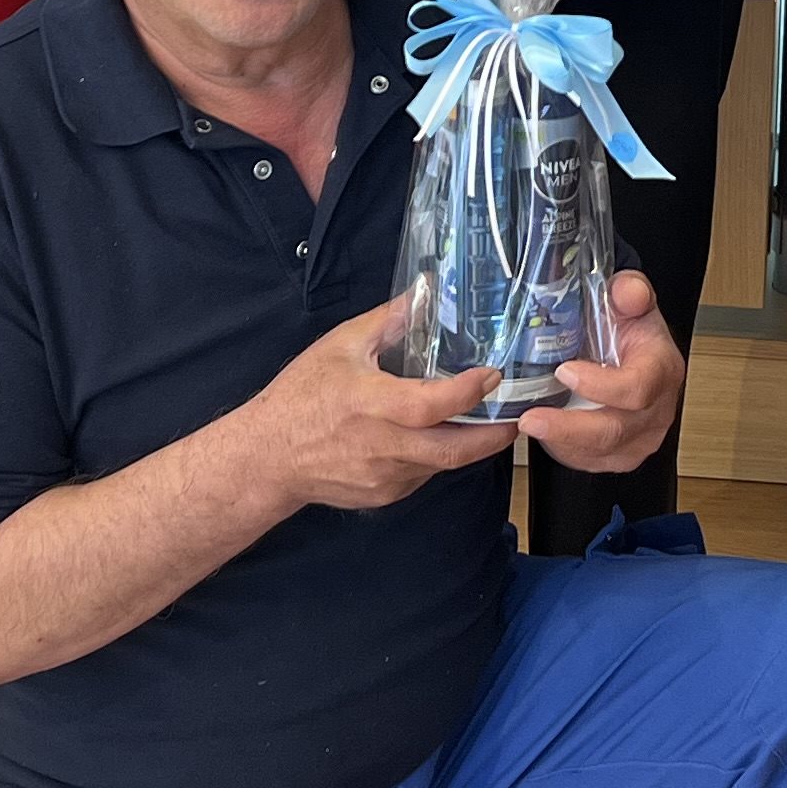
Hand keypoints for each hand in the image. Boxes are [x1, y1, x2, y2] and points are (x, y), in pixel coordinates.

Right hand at [245, 301, 520, 514]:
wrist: (267, 458)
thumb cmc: (301, 396)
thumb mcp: (340, 346)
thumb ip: (386, 321)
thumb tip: (424, 291)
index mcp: (372, 405)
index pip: (431, 405)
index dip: (468, 391)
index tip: (494, 374)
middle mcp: (383, 448)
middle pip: (453, 451)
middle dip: (493, 436)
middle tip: (519, 416)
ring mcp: (385, 478)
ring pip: (441, 465)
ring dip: (467, 446)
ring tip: (489, 422)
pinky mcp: (384, 496)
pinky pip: (422, 475)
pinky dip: (437, 457)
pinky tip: (439, 437)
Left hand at [520, 270, 685, 473]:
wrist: (628, 353)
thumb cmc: (626, 329)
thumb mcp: (626, 300)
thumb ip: (629, 291)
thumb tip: (627, 291)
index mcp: (662, 369)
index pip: (639, 387)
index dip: (602, 386)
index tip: (565, 372)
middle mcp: (657, 410)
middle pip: (616, 429)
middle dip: (569, 427)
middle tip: (531, 418)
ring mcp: (640, 437)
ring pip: (600, 452)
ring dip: (560, 440)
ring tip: (528, 423)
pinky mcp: (621, 455)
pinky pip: (591, 461)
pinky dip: (564, 449)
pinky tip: (544, 432)